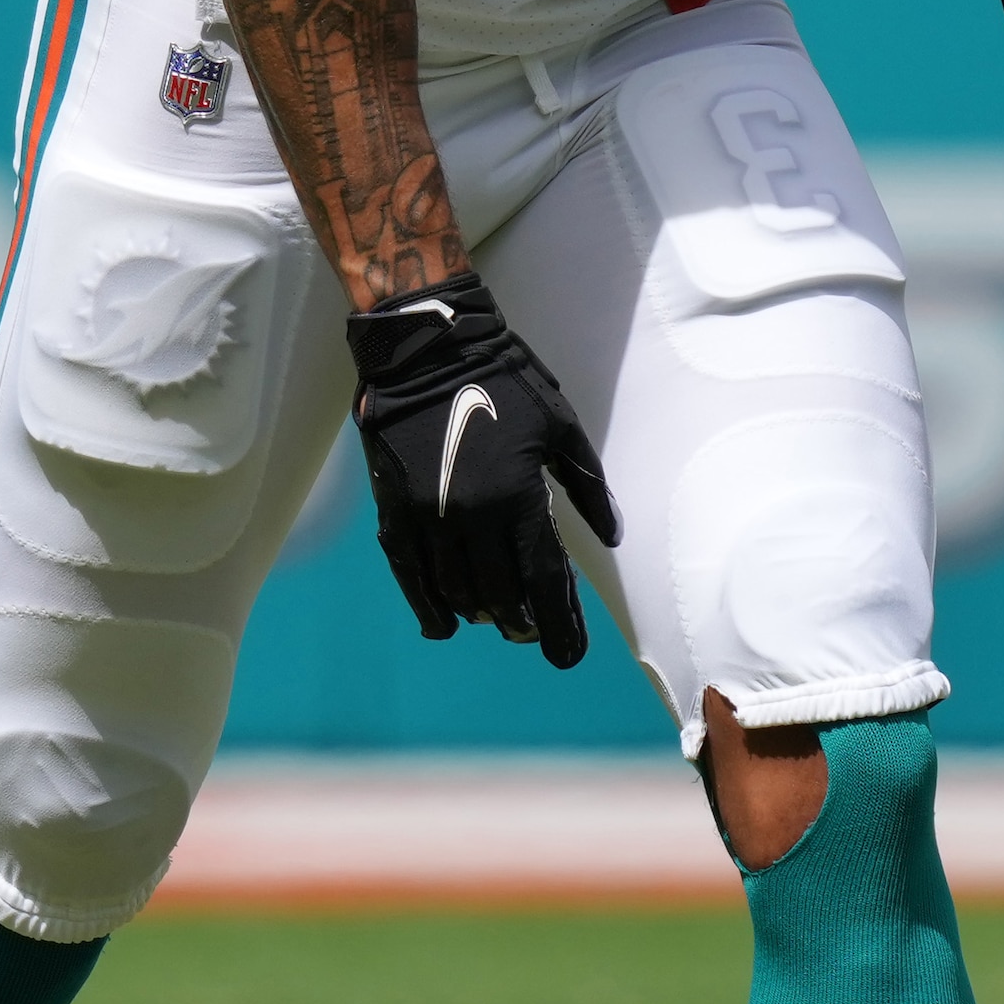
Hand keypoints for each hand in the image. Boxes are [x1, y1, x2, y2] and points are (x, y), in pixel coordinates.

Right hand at [342, 273, 616, 667]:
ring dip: (480, 614)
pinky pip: (410, 575)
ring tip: (497, 618)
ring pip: (455, 591)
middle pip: (499, 595)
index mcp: (517, 496)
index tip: (567, 654)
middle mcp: (470, 517)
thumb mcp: (560, 426)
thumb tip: (610, 536)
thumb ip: (586, 487)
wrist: (425, 349)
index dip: (558, 624)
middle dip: (521, 622)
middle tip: (532, 631)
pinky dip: (428, 606)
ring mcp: (427, 517)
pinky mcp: (393, 512)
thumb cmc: (503, 381)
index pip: (543, 580)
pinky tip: (443, 625)